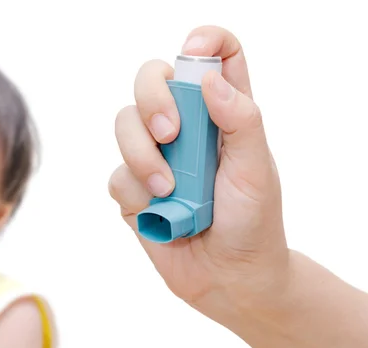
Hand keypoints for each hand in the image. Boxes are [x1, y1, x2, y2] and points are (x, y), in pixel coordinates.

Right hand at [109, 25, 289, 316]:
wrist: (228, 279)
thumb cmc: (252, 223)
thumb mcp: (257, 170)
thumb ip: (240, 119)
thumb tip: (208, 78)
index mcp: (223, 114)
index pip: (215, 56)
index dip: (204, 41)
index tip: (194, 50)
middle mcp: (185, 127)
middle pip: (152, 77)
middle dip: (153, 98)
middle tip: (170, 133)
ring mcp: (155, 156)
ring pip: (124, 125)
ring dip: (142, 157)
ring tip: (168, 191)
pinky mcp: (133, 188)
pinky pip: (116, 174)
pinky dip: (135, 192)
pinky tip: (159, 212)